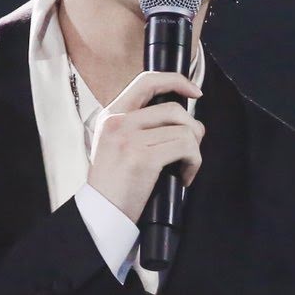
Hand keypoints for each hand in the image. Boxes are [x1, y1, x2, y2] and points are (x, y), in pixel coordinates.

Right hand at [87, 72, 204, 222]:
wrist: (99, 214)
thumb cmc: (113, 185)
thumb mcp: (115, 145)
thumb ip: (138, 127)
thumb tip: (180, 118)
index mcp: (111, 115)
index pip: (147, 81)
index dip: (176, 80)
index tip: (195, 91)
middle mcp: (118, 122)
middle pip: (174, 109)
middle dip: (194, 128)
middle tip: (191, 149)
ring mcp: (129, 139)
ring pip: (184, 130)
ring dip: (194, 151)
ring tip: (185, 168)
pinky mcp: (142, 157)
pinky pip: (185, 148)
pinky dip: (193, 163)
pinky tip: (184, 177)